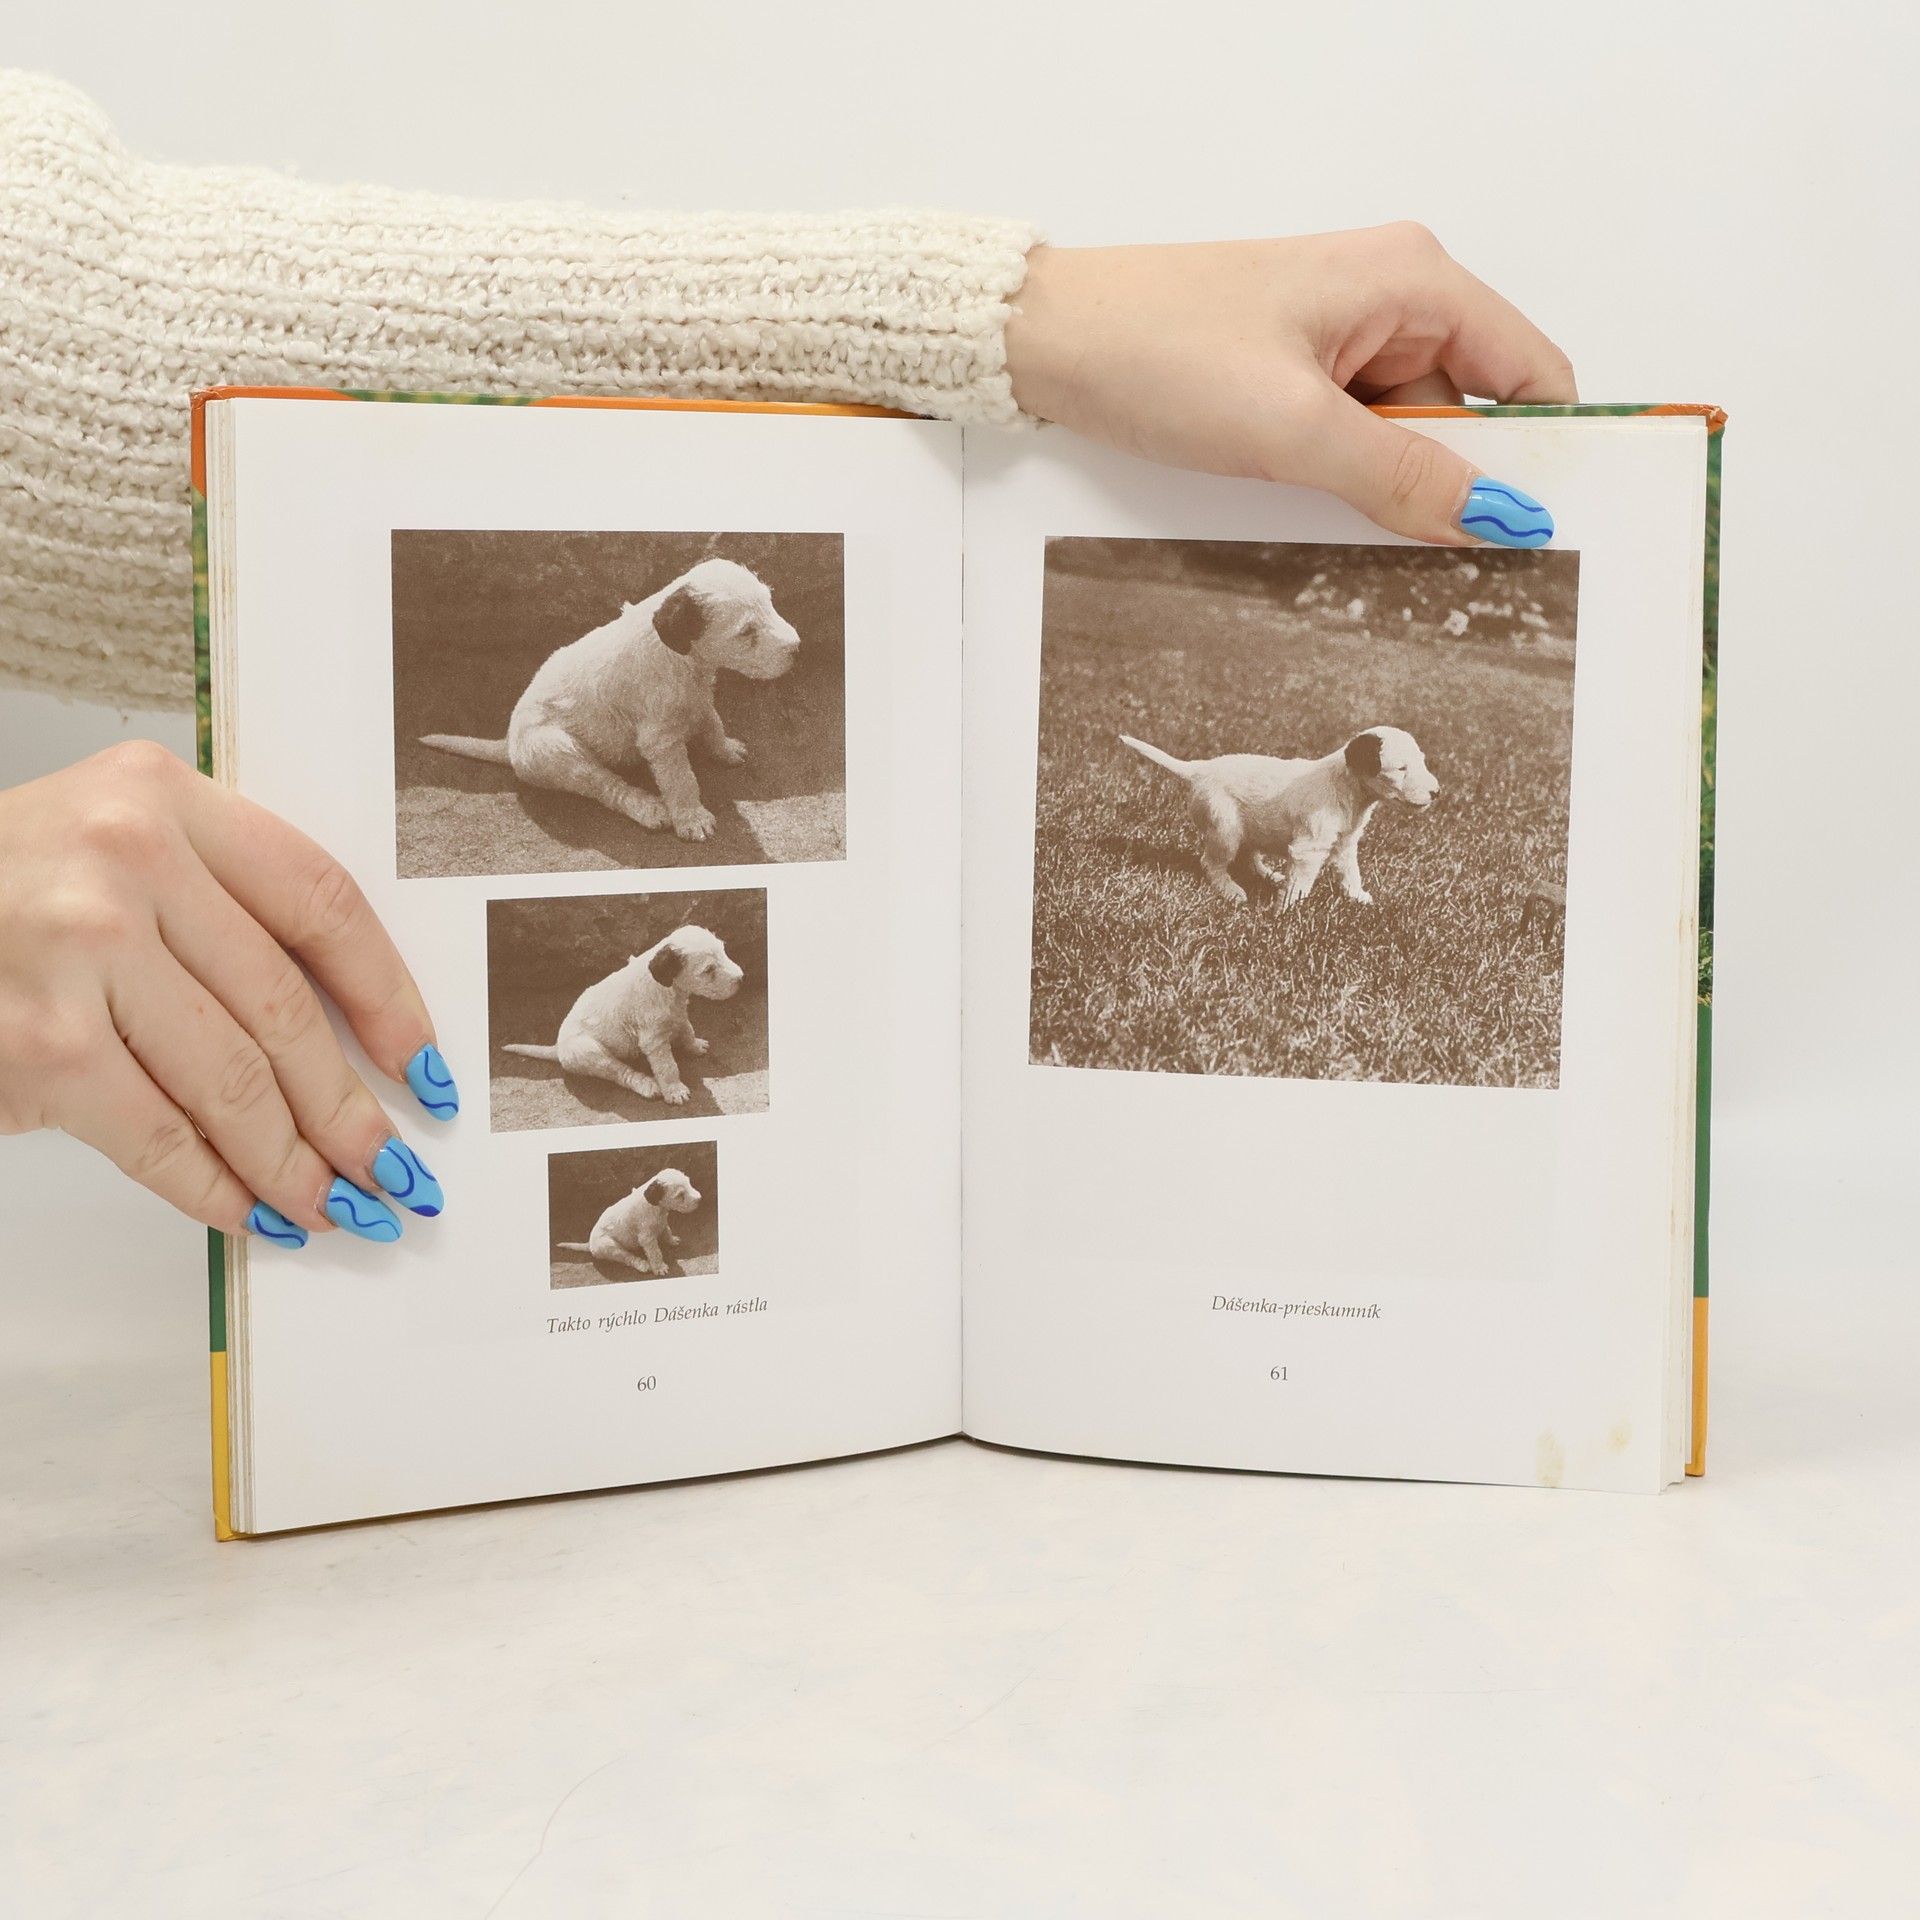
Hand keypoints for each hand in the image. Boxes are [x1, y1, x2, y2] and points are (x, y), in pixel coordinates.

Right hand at [0, 743, 457, 1246]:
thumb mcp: (110, 853)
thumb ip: (216, 910)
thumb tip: (344, 1044)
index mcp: (163, 797)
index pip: (320, 901)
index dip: (388, 997)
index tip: (425, 1065)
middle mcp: (125, 858)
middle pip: (285, 1008)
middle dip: (351, 1109)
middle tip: (394, 1169)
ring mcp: (76, 949)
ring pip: (233, 1082)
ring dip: (296, 1163)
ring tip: (336, 1205)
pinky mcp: (38, 1043)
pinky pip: (158, 1135)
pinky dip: (215, 1188)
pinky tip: (251, 1213)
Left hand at [1003, 224, 1575, 545]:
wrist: (1049, 342)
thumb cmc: (1157, 350)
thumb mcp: (1293, 428)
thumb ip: (1402, 477)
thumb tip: (1496, 519)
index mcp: (1415, 281)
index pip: (1532, 372)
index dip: (1545, 454)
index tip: (1543, 534)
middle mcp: (1391, 301)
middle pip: (1475, 410)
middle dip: (1463, 483)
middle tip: (1450, 563)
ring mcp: (1341, 341)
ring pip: (1411, 434)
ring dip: (1397, 488)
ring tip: (1364, 535)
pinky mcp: (1297, 378)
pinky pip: (1355, 440)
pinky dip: (1352, 482)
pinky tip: (1329, 515)